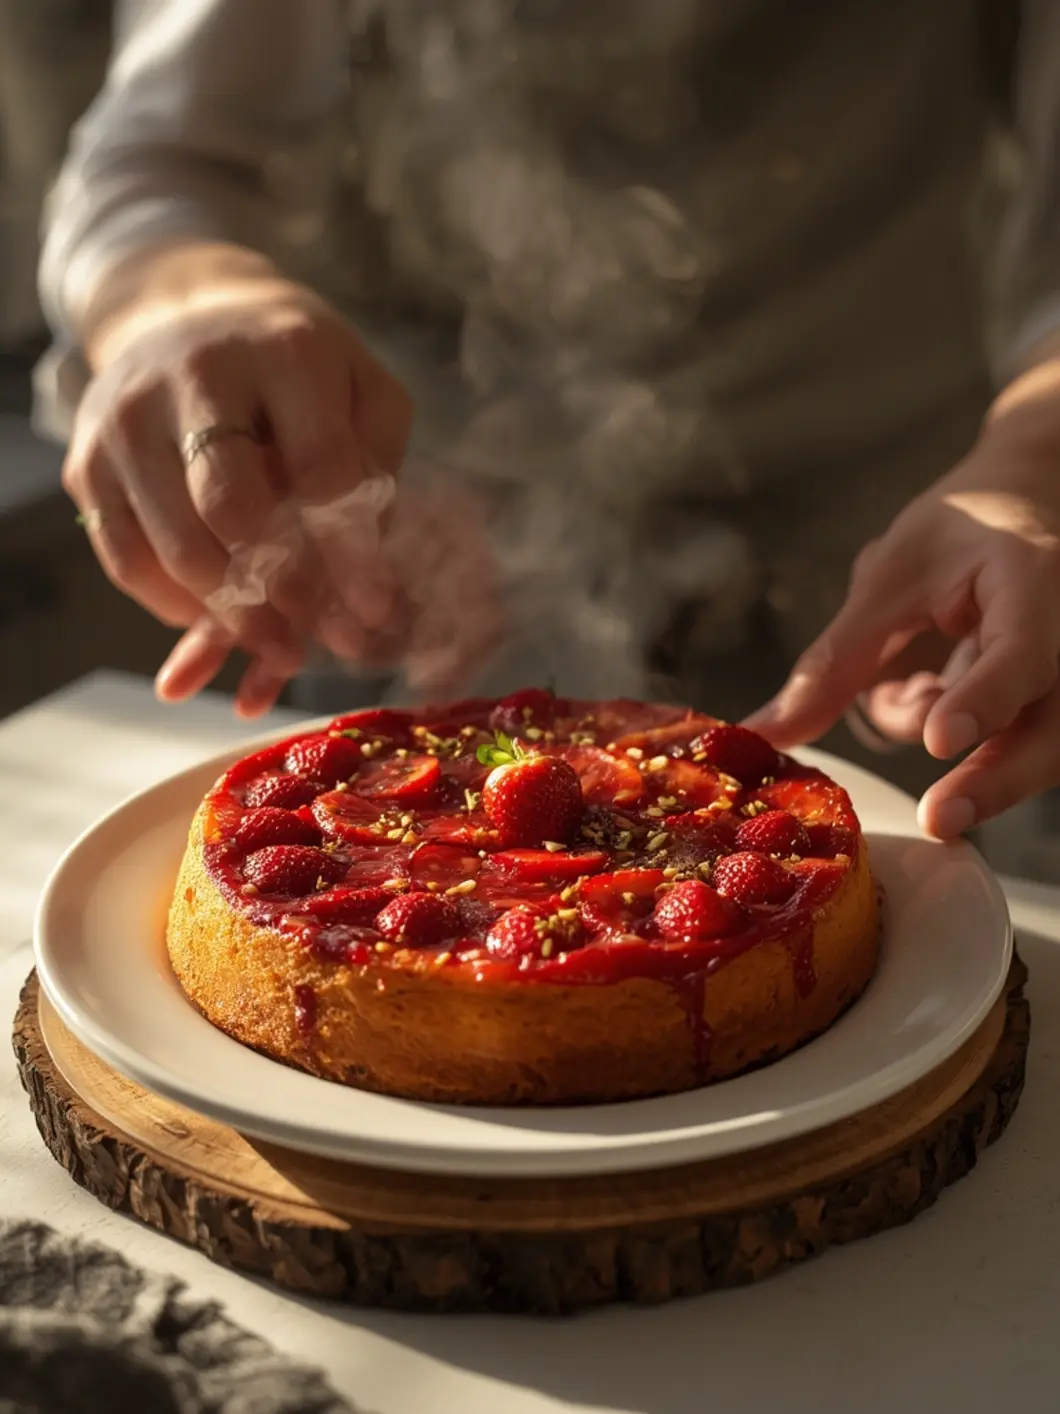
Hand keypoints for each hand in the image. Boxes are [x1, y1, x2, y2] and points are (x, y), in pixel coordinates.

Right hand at [64, 242, 412, 713]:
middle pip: (234, 507)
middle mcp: (196, 375)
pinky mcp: (86, 461)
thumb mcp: (362, 390)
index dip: (350, 551)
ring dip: (234, 616)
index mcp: (285, 352)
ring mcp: (127, 418)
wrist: (184, 315)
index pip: (321, 466)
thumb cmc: (297, 369)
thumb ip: (375, 466)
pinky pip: (126, 559)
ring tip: (282, 648)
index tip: (375, 610)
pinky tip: (219, 621)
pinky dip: (176, 606)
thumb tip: (369, 570)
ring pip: (176, 546)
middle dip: (287, 591)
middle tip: (328, 642)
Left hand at [746, 359, 1059, 838]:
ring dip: (975, 765)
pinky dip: (971, 740)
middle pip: (1053, 727)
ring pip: (1046, 751)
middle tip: (938, 818)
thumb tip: (763, 735)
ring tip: (899, 700)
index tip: (939, 738)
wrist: (1023, 503)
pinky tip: (927, 690)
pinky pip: (1024, 747)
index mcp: (1035, 582)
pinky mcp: (1059, 703)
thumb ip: (834, 662)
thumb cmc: (959, 534)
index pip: (1021, 651)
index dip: (984, 698)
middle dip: (995, 779)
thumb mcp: (888, 580)